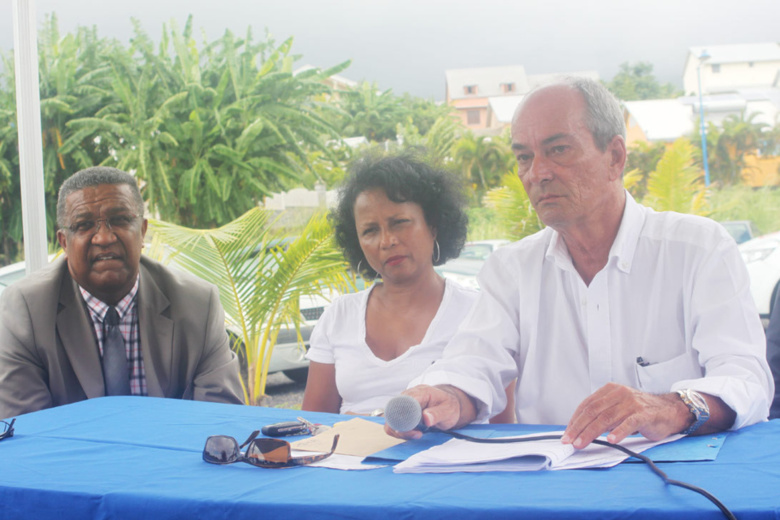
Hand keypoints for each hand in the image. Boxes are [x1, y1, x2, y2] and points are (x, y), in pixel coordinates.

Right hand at [384, 384, 472, 439]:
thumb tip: (426, 418)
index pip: (406, 401)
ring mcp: (403, 403)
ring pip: (391, 419)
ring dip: (400, 430)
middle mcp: (409, 395)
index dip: (406, 416)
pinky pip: (392, 423)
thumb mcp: (448, 410)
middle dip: (402, 426)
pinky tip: (413, 433)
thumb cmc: (448, 406)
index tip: (415, 429)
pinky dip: (399, 431)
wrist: (447, 404)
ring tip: (417, 434)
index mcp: (421, 392)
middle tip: (418, 434)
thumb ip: (437, 413)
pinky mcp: (401, 412)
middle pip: (394, 410)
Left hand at [562, 383, 690, 448]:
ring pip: (607, 418)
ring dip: (592, 432)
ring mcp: (632, 403)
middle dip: (579, 427)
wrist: (669, 410)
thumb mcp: (617, 409)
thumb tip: (580, 430)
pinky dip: (619, 432)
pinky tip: (611, 440)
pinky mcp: (644, 414)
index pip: (587, 405)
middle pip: (593, 411)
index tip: (567, 434)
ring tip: (582, 443)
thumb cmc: (640, 412)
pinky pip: (629, 423)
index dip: (575, 420)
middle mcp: (619, 393)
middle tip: (570, 441)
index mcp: (609, 390)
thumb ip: (602, 415)